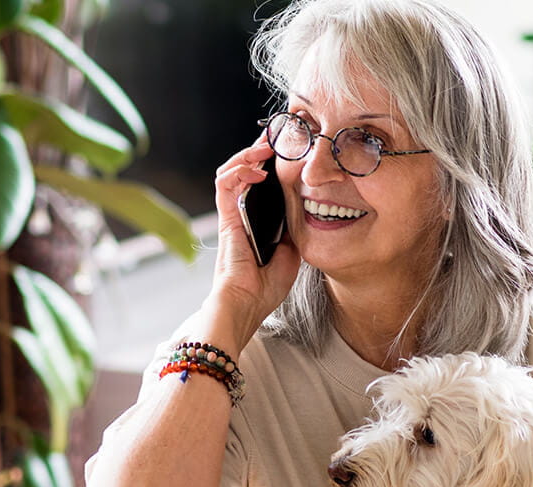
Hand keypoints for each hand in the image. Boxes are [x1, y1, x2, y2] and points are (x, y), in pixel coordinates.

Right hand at [206, 135, 300, 349]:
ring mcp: (232, 215)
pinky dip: (238, 171)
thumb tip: (308, 210)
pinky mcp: (226, 219)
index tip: (289, 147)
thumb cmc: (265, 287)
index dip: (271, 162)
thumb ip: (295, 230)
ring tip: (265, 146)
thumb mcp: (292, 252)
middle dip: (259, 150)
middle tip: (277, 135)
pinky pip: (224, 185)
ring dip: (247, 154)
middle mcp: (242, 213)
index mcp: (257, 220)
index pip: (262, 182)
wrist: (246, 305)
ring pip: (231, 171)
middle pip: (245, 171)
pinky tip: (257, 169)